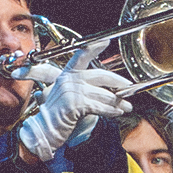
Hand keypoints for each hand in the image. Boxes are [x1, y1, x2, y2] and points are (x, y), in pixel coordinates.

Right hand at [15, 60, 138, 162]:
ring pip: (102, 94)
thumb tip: (109, 90)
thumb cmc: (58, 116)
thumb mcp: (69, 97)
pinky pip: (99, 106)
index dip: (93, 48)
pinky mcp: (74, 104)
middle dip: (117, 82)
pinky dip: (110, 110)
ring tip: (127, 106)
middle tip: (129, 86)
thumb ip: (85, 90)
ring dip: (117, 101)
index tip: (105, 41)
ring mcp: (71, 91)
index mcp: (66, 74)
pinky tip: (117, 112)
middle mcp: (68, 79)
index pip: (80, 56)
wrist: (43, 131)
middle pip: (99, 76)